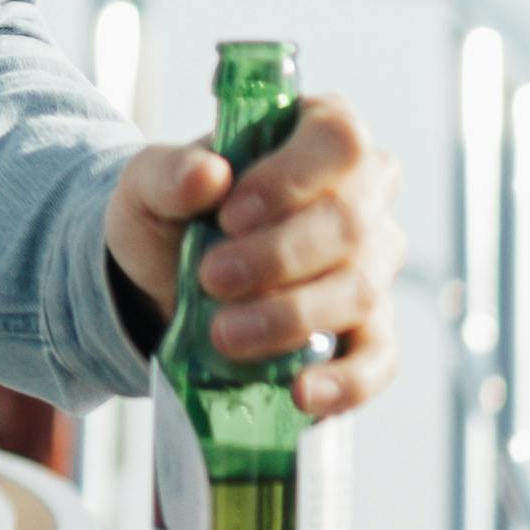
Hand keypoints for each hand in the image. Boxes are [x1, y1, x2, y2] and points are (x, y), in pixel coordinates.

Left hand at [106, 96, 400, 416]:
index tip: (231, 213)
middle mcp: (366, 197)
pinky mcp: (369, 333)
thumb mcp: (149, 184)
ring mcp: (373, 267)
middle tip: (211, 277)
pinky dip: (346, 382)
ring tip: (225, 334)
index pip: (339, 143)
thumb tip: (208, 174)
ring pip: (361, 290)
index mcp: (322, 135)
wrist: (161, 280)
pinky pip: (379, 360)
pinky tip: (303, 395)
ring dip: (292, 315)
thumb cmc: (173, 212)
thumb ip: (169, 173)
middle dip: (279, 257)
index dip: (292, 178)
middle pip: (352, 223)